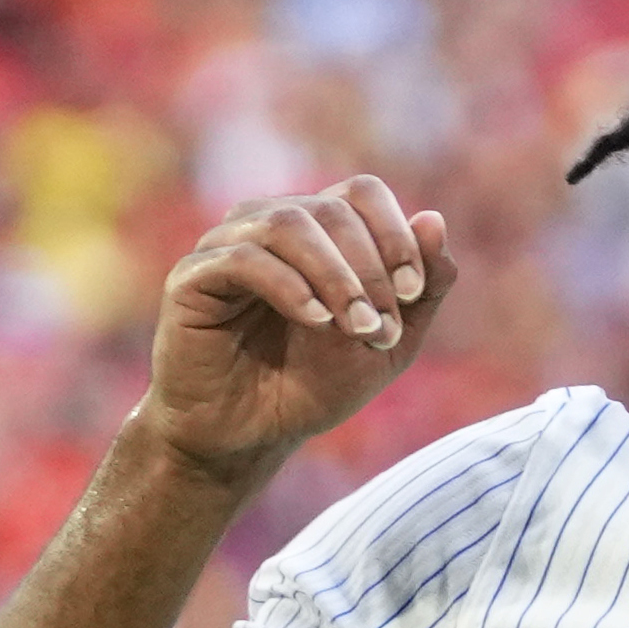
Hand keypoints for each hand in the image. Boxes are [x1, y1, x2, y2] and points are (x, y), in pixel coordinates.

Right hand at [142, 176, 455, 480]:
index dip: (396, 235)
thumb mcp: (390, 342)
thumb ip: (424, 287)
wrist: (251, 434)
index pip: (362, 193)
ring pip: (288, 224)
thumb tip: (435, 219)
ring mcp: (228, 244)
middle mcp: (270, 224)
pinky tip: (316, 323)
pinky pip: (244, 259)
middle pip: (332, 209)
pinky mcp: (193, 276)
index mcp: (319, 231)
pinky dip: (291, 288)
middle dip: (371, 271)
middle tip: (383, 330)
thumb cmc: (315, 384)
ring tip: (358, 329)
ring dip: (336, 277)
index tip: (414, 293)